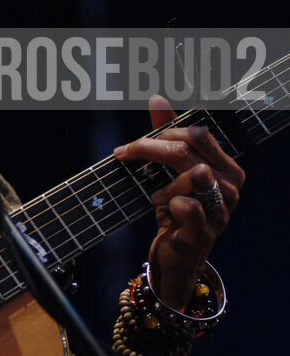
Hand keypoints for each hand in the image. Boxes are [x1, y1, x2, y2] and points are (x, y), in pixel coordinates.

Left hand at [113, 96, 245, 309]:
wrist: (175, 256)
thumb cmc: (175, 210)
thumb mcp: (171, 171)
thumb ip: (167, 135)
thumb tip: (158, 98)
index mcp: (228, 169)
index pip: (198, 134)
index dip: (163, 131)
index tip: (135, 144)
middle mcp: (231, 188)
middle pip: (187, 150)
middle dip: (148, 147)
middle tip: (125, 154)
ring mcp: (222, 211)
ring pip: (191, 173)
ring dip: (163, 181)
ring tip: (157, 196)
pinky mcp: (205, 232)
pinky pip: (186, 204)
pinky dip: (168, 203)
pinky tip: (165, 211)